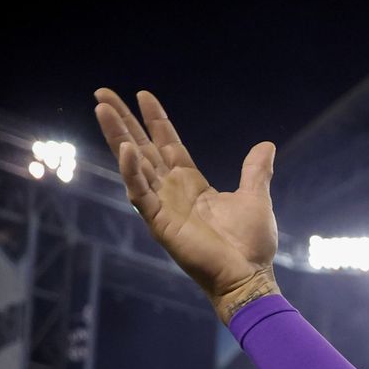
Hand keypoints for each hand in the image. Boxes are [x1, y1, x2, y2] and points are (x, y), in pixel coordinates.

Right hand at [92, 89, 279, 321]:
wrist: (248, 275)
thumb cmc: (250, 243)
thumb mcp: (255, 197)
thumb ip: (255, 171)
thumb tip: (266, 145)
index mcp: (191, 183)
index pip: (167, 143)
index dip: (155, 120)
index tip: (142, 95)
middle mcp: (171, 190)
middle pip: (141, 147)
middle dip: (122, 121)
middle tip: (102, 93)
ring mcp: (162, 205)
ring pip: (133, 164)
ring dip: (117, 137)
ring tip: (102, 109)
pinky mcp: (159, 223)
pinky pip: (141, 194)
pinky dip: (132, 172)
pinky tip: (126, 150)